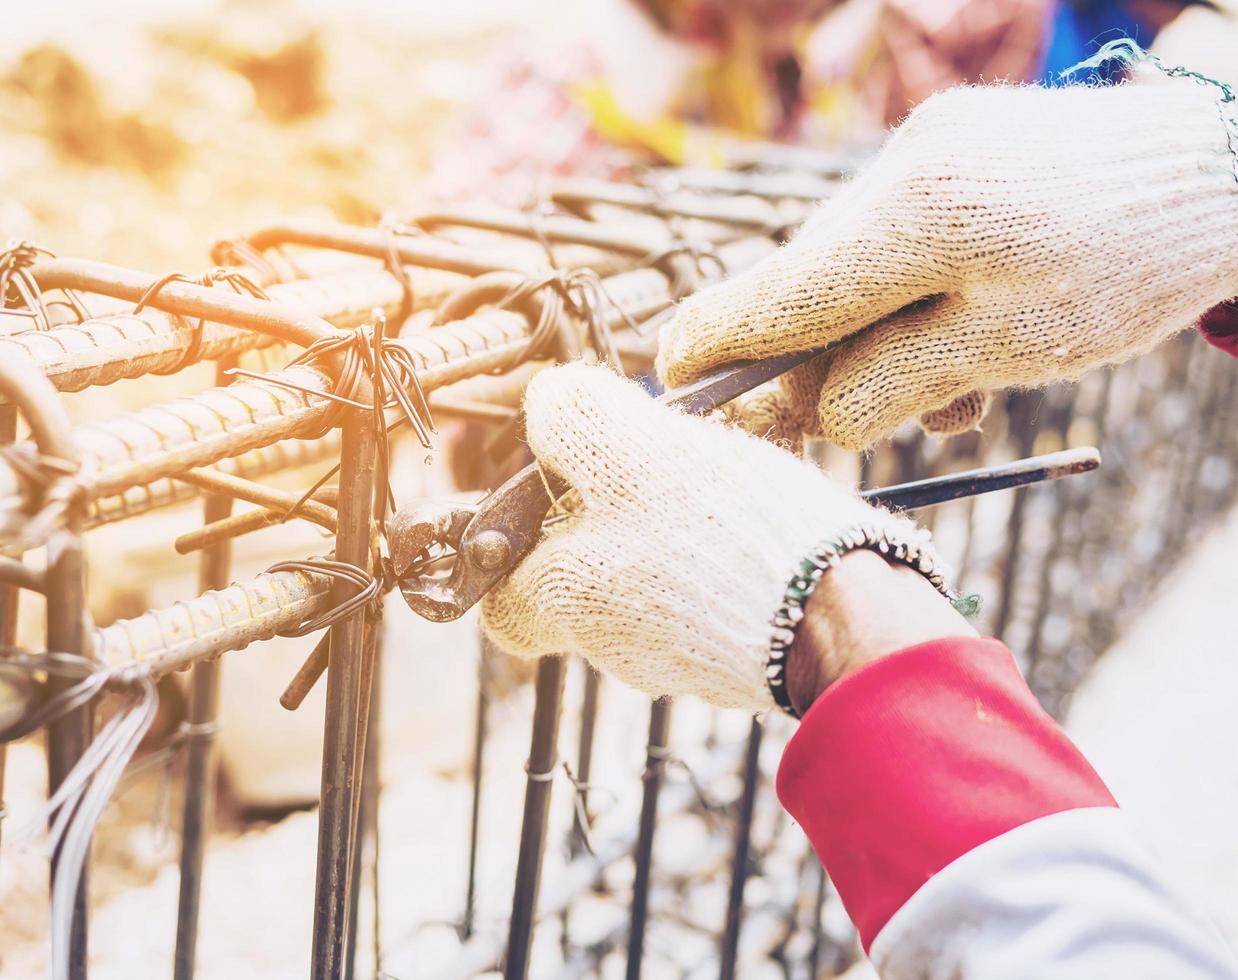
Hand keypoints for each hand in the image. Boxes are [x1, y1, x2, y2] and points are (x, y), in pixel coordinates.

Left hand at [478, 363, 949, 710]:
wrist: (841, 610)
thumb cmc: (727, 534)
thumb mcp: (631, 450)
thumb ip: (573, 419)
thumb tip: (547, 403)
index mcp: (568, 600)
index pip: (502, 605)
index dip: (510, 555)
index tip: (541, 506)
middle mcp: (614, 645)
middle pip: (581, 586)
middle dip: (609, 524)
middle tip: (652, 469)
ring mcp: (680, 658)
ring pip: (650, 586)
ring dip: (672, 531)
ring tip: (719, 479)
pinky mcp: (739, 654)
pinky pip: (709, 597)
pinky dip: (722, 556)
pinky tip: (757, 516)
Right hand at [657, 80, 1237, 449]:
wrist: (1221, 173)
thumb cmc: (1130, 270)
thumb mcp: (1010, 351)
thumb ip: (894, 384)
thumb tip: (815, 413)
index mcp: (917, 216)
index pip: (783, 291)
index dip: (719, 339)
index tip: (665, 375)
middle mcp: (904, 167)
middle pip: (809, 285)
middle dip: (806, 360)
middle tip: (812, 425)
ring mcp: (926, 148)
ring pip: (851, 267)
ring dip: (869, 338)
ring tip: (948, 395)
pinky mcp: (949, 146)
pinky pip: (892, 237)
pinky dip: (904, 297)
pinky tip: (960, 341)